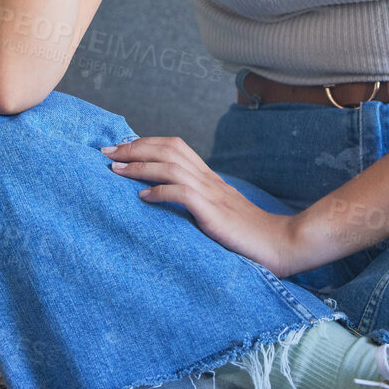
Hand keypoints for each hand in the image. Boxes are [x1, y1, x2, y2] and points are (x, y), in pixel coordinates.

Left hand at [100, 137, 312, 277]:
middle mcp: (208, 179)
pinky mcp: (213, 212)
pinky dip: (159, 191)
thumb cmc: (247, 235)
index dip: (145, 143)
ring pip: (170, 166)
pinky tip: (142, 198)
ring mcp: (212, 193)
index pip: (174, 146)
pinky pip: (181, 193)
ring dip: (140, 166)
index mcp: (209, 177)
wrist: (280, 245)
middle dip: (134, 148)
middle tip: (108, 153)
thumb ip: (195, 202)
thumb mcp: (217, 212)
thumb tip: (164, 200)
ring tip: (116, 171)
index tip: (120, 150)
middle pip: (168, 148)